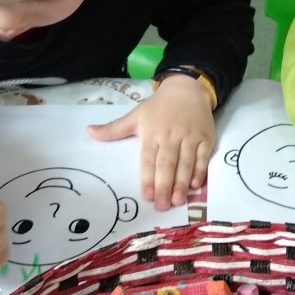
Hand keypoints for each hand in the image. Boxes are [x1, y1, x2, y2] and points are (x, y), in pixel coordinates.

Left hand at [86, 74, 214, 210]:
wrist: (187, 89)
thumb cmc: (159, 106)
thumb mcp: (135, 115)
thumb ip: (114, 129)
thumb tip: (89, 131)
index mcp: (152, 132)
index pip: (149, 159)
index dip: (148, 178)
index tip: (147, 195)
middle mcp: (171, 136)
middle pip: (167, 164)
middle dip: (165, 186)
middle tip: (162, 206)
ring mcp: (190, 137)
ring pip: (185, 163)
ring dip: (182, 183)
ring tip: (177, 201)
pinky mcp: (205, 138)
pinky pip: (202, 157)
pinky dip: (199, 171)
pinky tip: (195, 185)